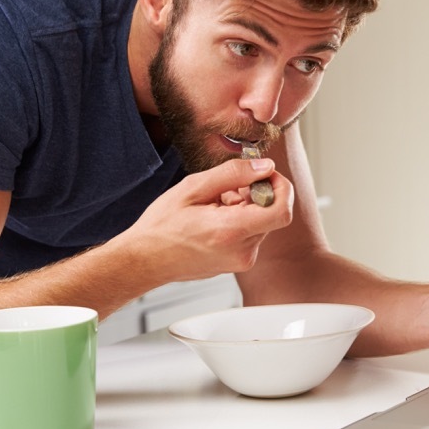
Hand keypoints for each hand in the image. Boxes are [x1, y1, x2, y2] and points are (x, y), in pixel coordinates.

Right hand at [118, 156, 293, 282]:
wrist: (145, 260)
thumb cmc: (162, 226)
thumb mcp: (193, 187)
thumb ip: (233, 174)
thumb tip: (265, 166)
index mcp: (231, 230)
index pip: (282, 209)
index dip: (280, 186)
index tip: (264, 175)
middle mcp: (242, 250)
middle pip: (271, 213)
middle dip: (255, 193)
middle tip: (224, 190)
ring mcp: (241, 260)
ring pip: (261, 222)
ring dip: (245, 207)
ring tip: (213, 206)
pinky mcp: (238, 263)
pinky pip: (251, 234)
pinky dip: (239, 220)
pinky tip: (213, 219)